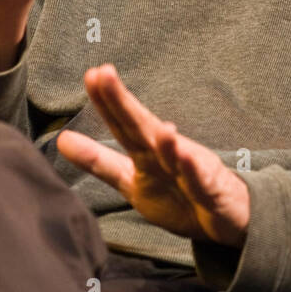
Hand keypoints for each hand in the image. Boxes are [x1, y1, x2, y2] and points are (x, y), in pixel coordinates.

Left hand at [56, 65, 250, 247]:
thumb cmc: (179, 195)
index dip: (106, 103)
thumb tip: (61, 140)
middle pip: (142, 128)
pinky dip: (193, 169)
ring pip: (174, 153)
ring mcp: (191, 171)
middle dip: (123, 103)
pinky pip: (201, 181)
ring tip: (149, 120)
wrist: (229, 218)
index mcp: (148, 153)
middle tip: (103, 73)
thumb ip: (99, 162)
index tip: (89, 75)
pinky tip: (184, 154)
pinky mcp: (212, 192)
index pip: (123, 125)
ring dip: (162, 137)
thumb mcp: (132, 181)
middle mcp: (168, 155)